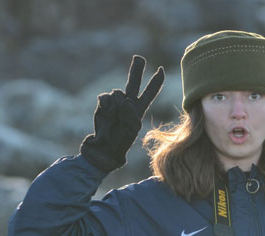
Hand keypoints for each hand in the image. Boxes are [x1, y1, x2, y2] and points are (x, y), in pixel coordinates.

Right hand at [80, 55, 164, 171]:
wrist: (105, 148)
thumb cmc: (121, 140)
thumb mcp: (131, 128)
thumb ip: (130, 112)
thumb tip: (123, 99)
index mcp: (139, 109)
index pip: (150, 92)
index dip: (155, 81)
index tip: (161, 69)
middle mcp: (128, 103)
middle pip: (133, 82)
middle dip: (137, 70)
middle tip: (139, 58)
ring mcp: (115, 103)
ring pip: (118, 93)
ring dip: (117, 104)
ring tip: (116, 117)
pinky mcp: (103, 105)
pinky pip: (105, 97)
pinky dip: (107, 105)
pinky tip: (107, 114)